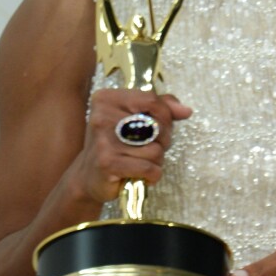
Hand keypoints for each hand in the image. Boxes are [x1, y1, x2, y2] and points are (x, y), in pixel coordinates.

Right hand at [71, 88, 191, 204]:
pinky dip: (152, 174)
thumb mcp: (135, 119)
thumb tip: (186, 110)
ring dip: (156, 160)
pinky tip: (141, 175)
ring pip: (155, 149)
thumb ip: (161, 108)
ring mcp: (103, 140)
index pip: (151, 99)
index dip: (166, 115)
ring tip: (140, 162)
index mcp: (107, 98)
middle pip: (156, 124)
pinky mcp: (108, 163)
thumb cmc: (116, 144)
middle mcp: (102, 116)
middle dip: (163, 140)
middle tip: (149, 148)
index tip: (163, 128)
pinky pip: (149, 167)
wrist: (89, 176)